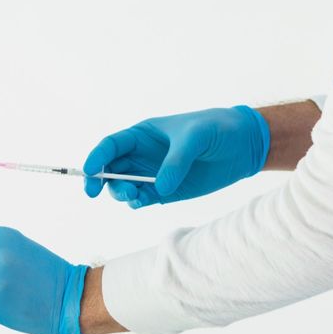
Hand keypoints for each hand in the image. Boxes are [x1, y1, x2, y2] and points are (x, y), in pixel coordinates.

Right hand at [83, 105, 269, 207]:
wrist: (243, 146)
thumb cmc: (217, 130)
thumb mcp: (197, 137)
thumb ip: (177, 160)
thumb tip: (159, 187)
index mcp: (142, 135)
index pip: (110, 146)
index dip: (96, 158)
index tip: (89, 173)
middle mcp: (142, 156)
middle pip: (110, 171)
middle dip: (104, 182)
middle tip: (112, 191)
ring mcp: (152, 175)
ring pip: (123, 188)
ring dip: (122, 194)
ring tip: (136, 196)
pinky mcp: (165, 192)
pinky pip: (143, 200)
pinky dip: (138, 203)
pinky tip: (143, 202)